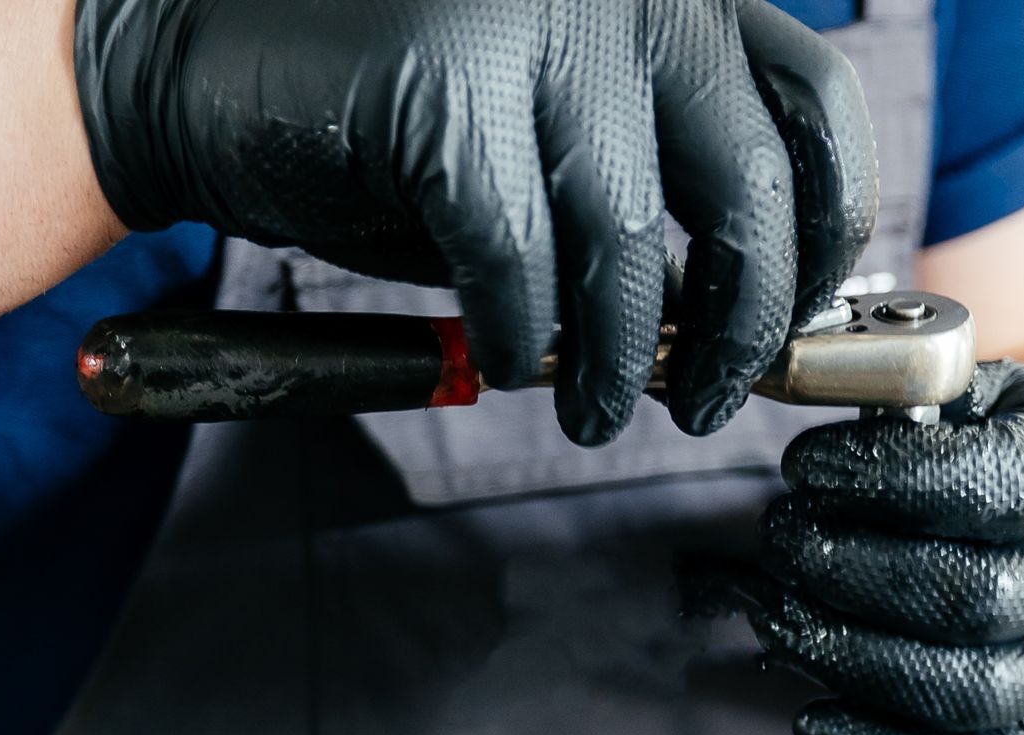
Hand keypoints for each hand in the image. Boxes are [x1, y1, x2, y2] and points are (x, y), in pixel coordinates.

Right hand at [75, 0, 875, 447]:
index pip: (811, 101)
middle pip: (753, 184)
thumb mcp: (552, 139)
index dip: (828, 230)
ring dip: (618, 362)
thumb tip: (746, 313)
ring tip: (594, 407)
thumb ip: (654, 191)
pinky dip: (512, 335)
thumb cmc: (382, 116)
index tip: (799, 319)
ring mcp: (534, 17)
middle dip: (742, 326)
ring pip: (633, 246)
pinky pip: (517, 264)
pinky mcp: (445, 83)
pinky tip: (495, 353)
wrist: (194, 62)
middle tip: (708, 397)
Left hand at [743, 360, 1023, 734]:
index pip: (999, 485)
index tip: (807, 467)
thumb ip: (903, 400)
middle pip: (975, 600)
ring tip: (778, 618)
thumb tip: (800, 405)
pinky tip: (812, 719)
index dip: (892, 479)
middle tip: (781, 543)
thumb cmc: (995, 465)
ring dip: (851, 660)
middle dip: (853, 576)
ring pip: (967, 692)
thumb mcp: (968, 399)